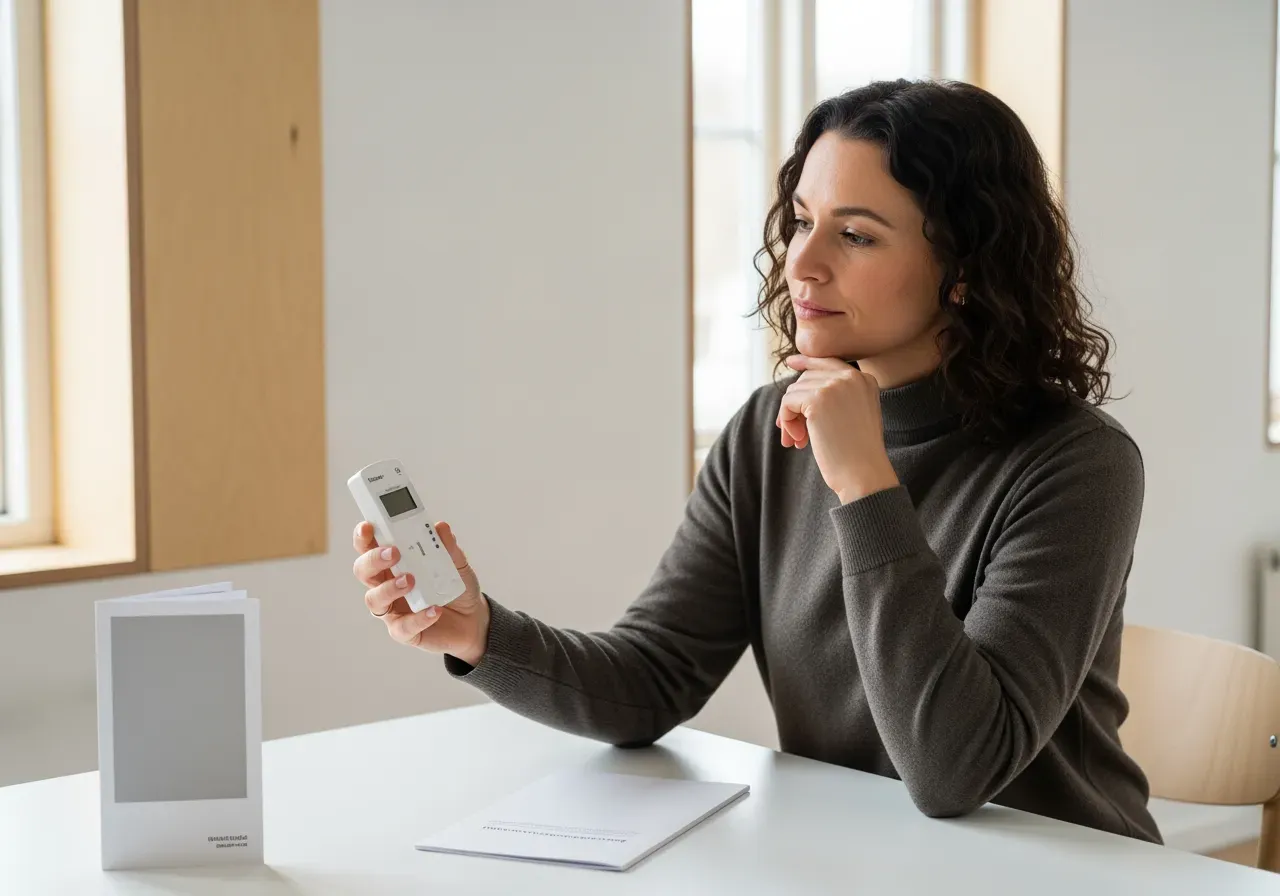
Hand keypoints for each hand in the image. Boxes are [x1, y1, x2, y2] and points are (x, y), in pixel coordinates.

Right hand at [352, 520, 490, 664]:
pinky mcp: (404, 631)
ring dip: (389, 588)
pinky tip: (434, 610)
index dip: (363, 536)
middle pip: (363, 570)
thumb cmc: (455, 585)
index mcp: (393, 562)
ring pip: (374, 600)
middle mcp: (386, 584)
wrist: (472, 617)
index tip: (368, 526)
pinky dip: (418, 618)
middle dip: (373, 559)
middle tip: (394, 553)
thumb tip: (440, 527)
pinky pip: (402, 627)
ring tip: (411, 580)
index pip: (369, 546)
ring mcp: (392, 609)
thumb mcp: (457, 563)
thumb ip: (448, 547)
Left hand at [777, 355, 899, 503]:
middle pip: (806, 378)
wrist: (864, 474)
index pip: (828, 362)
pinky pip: (787, 402)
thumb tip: (799, 384)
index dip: (807, 362)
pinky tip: (799, 441)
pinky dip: (787, 422)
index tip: (790, 362)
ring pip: (794, 391)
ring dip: (790, 418)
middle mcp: (851, 377)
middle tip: (795, 434)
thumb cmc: (857, 453)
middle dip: (796, 405)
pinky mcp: (817, 399)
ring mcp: (835, 386)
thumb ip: (834, 396)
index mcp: (865, 379)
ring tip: (799, 441)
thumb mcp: (853, 416)